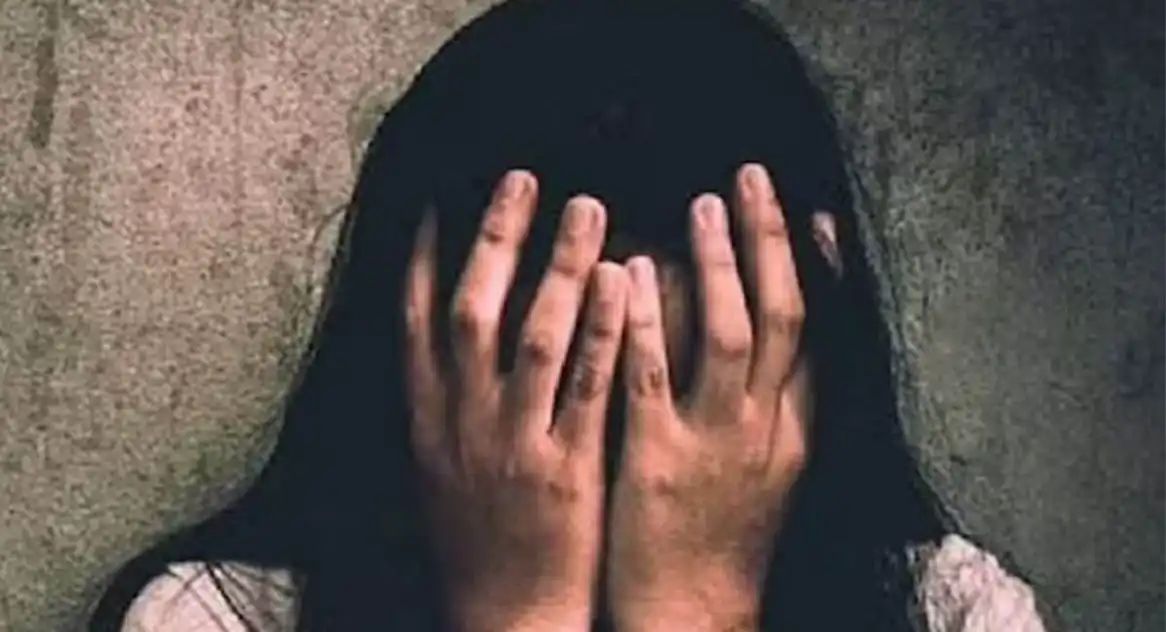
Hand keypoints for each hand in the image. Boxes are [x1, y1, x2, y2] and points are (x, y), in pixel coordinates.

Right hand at [404, 170, 628, 631]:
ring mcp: (513, 444)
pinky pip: (585, 389)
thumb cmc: (479, 541)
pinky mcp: (565, 470)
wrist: (505, 617)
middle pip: (473, 311)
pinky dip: (602, 331)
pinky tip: (624, 283)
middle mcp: (463, 422)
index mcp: (428, 420)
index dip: (424, 256)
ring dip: (558, 266)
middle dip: (496, 239)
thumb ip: (444, 403)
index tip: (437, 199)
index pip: (416, 322)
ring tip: (587, 206)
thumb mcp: (442, 469)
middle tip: (523, 178)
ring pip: (532, 338)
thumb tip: (446, 339)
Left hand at [607, 164, 812, 631]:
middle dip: (770, 244)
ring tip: (705, 204)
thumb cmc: (723, 536)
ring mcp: (715, 445)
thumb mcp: (765, 470)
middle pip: (785, 318)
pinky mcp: (658, 463)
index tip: (812, 213)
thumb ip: (770, 403)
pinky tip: (634, 274)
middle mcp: (766, 430)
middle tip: (751, 178)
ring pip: (733, 336)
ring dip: (719, 266)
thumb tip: (756, 324)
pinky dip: (648, 322)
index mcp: (795, 431)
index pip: (823, 336)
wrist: (693, 616)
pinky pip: (655, 378)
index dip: (822, 271)